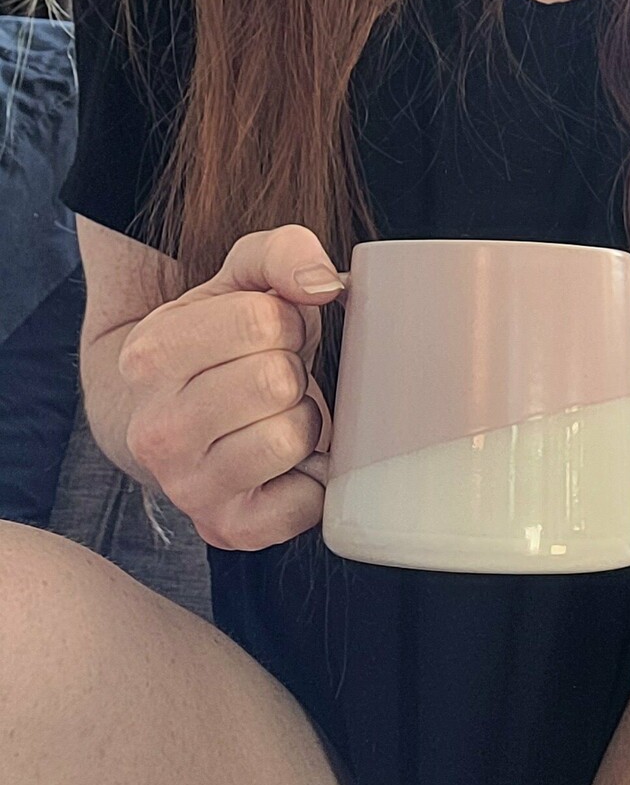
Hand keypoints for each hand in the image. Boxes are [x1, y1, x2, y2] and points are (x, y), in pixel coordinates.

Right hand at [118, 224, 346, 548]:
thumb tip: (325, 283)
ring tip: (274, 416)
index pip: (261, 321)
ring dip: (303, 420)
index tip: (268, 332)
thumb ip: (282, 253)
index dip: (284, 319)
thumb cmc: (225, 341)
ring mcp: (189, 489)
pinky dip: (314, 477)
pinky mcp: (229, 531)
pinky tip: (286, 462)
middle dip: (292, 370)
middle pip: (277, 381)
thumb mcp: (243, 279)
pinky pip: (308, 501)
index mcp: (149, 357)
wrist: (180, 419)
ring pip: (292, 437)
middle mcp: (156, 431)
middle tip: (273, 378)